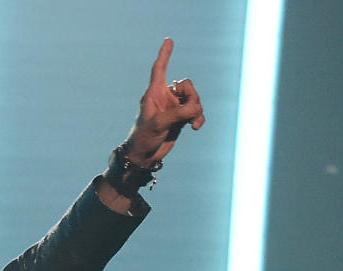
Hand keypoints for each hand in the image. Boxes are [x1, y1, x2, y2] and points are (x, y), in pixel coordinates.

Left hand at [124, 38, 204, 164]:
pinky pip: (195, 112)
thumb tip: (196, 108)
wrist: (144, 156)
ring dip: (197, 110)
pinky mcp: (180, 119)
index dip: (165, 55)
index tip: (169, 40)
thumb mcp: (159, 123)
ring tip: (193, 123)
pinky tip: (196, 126)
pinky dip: (198, 118)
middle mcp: (165, 97)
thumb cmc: (143, 138)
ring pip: (194, 99)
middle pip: (186, 85)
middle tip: (190, 112)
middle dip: (192, 97)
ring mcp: (174, 108)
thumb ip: (178, 113)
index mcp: (154, 93)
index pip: (160, 69)